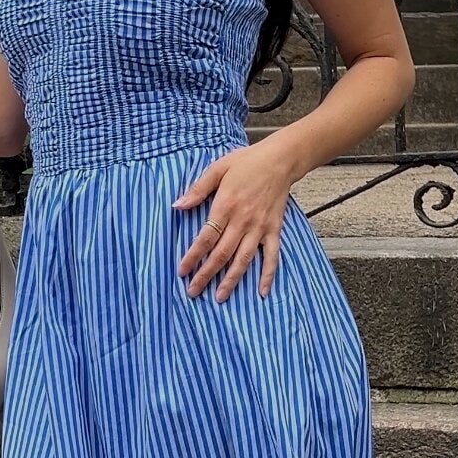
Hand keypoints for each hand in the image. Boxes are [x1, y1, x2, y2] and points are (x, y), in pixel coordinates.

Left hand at [172, 133, 309, 301]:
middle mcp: (243, 221)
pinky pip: (272, 256)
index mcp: (226, 206)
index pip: (206, 237)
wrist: (280, 160)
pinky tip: (262, 291)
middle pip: (222, 254)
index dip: (193, 256)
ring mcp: (260, 228)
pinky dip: (268, 275)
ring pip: (244, 259)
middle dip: (206, 274)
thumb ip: (198, 189)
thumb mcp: (217, 168)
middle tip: (193, 292)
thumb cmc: (246, 163)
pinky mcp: (274, 230)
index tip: (182, 271)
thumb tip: (178, 205)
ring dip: (232, 280)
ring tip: (220, 297)